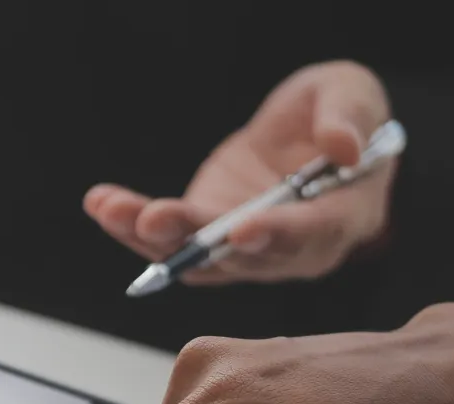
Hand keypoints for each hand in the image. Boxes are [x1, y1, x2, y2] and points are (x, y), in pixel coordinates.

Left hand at [84, 61, 393, 283]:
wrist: (306, 138)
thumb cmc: (338, 116)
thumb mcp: (352, 96)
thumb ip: (349, 117)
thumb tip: (343, 147)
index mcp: (338, 219)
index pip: (308, 235)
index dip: (275, 235)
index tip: (241, 231)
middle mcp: (288, 251)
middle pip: (240, 257)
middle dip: (194, 243)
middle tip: (154, 221)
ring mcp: (242, 253)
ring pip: (195, 257)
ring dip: (149, 237)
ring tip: (111, 209)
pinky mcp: (206, 243)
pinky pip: (168, 243)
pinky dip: (132, 225)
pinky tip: (100, 204)